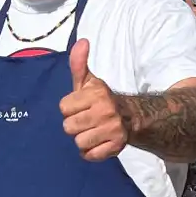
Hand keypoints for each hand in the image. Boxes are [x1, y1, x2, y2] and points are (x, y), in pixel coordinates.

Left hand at [59, 40, 127, 160]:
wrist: (131, 117)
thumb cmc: (100, 99)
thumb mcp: (89, 81)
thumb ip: (78, 63)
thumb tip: (82, 41)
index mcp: (97, 93)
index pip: (64, 108)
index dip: (69, 108)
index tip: (80, 106)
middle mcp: (106, 110)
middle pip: (69, 127)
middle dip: (74, 125)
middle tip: (86, 120)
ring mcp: (113, 129)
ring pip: (79, 142)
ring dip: (83, 139)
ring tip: (92, 131)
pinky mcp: (116, 146)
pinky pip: (90, 155)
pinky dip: (91, 152)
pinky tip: (97, 142)